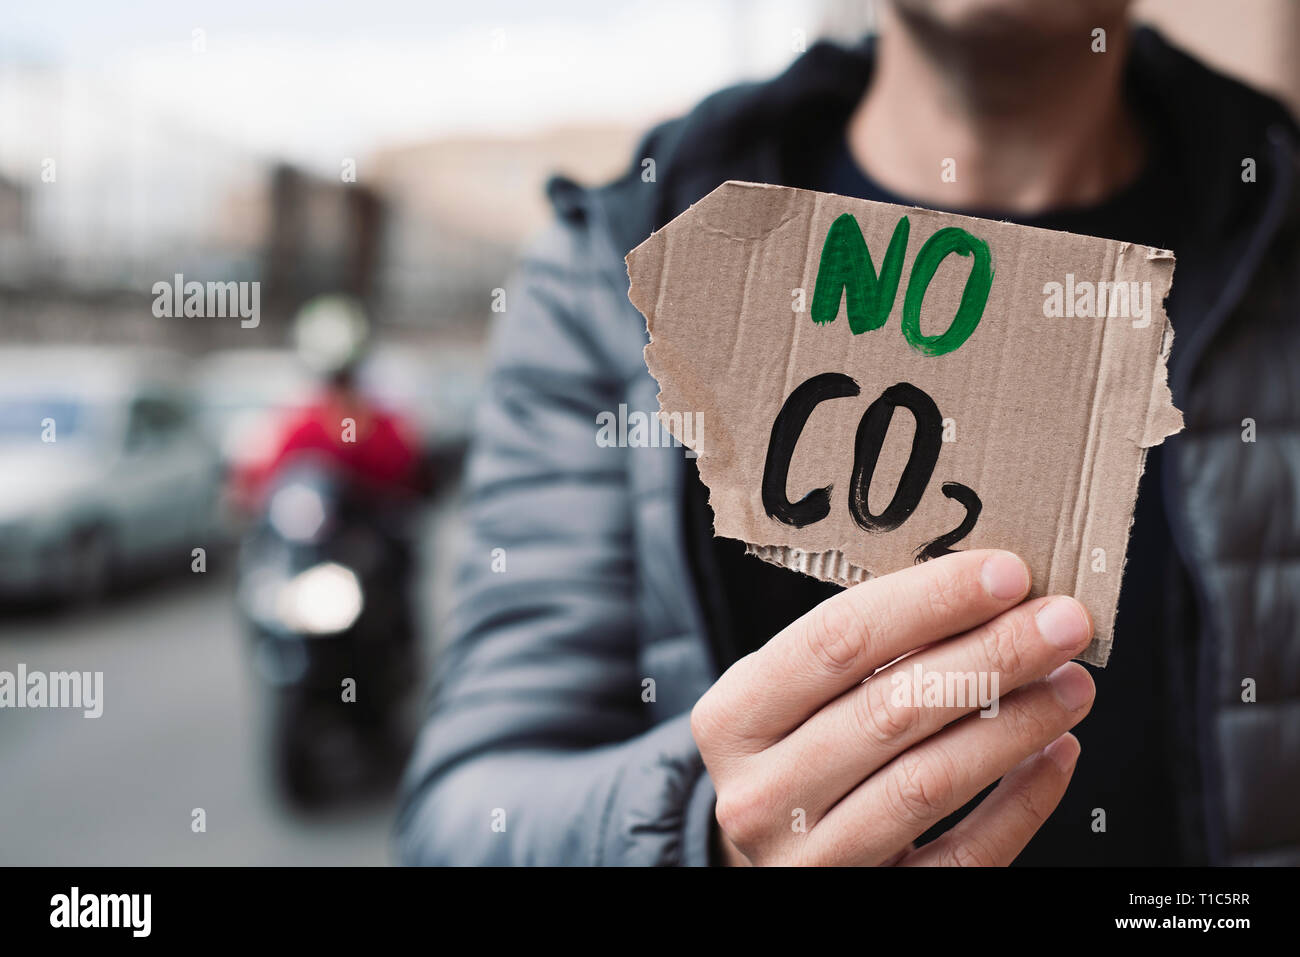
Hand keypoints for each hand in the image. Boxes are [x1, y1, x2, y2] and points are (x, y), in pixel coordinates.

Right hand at [691, 549, 1094, 865]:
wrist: (781, 853)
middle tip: (1062, 621)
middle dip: (991, 656)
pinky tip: (1056, 753)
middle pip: (890, 709)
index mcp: (732, 719)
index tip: (1006, 573)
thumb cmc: (800, 748)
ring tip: (1071, 683)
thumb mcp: (794, 694)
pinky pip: (964, 858)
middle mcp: (760, 794)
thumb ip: (860, 649)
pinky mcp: (874, 905)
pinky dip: (1021, 803)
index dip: (928, 602)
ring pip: (928, 782)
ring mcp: (811, 861)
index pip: (836, 642)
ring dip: (1014, 724)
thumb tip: (986, 588)